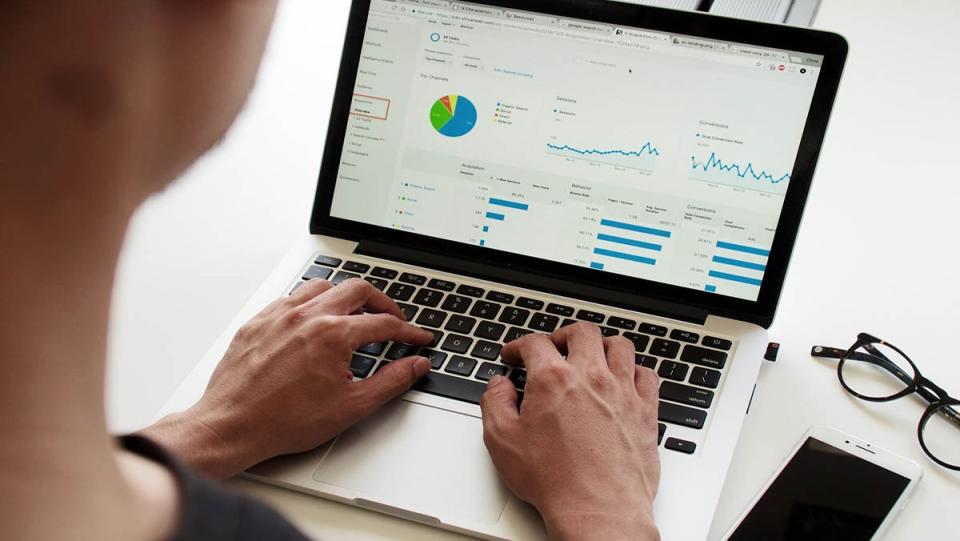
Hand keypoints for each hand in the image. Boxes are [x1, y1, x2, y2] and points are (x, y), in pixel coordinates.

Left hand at [141, 278, 433, 478]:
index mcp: (334, 334)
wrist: (232, 426)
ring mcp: (279, 315)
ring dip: (344, 296)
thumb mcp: (351, 407)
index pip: (384, 324)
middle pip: (357, 290)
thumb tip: (415, 366)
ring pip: (321, 287)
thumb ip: (391, 382)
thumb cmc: (284, 421)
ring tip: (353, 313)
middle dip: (382, 303)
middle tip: (392, 319)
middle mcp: (307, 316)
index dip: (409, 331)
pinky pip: (289, 298)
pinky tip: (311, 320)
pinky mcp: (257, 322)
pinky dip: (309, 304)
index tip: (418, 338)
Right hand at [480, 323, 661, 540]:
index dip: (519, 345)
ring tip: (592, 356)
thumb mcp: (502, 442)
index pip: (535, 343)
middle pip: (582, 332)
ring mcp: (623, 392)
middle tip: (554, 347)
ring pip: (619, 345)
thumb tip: (498, 386)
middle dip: (563, 335)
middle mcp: (591, 377)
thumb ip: (495, 404)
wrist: (599, 510)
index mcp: (553, 380)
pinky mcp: (646, 411)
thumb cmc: (555, 481)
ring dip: (602, 345)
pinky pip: (647, 375)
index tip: (515, 355)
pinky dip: (635, 371)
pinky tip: (625, 379)